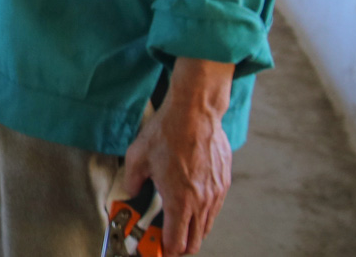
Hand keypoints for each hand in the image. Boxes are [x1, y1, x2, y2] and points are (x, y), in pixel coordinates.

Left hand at [118, 58, 233, 255]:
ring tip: (176, 221)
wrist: (195, 113)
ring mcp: (215, 194)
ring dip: (191, 230)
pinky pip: (214, 209)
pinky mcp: (223, 183)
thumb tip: (131, 192)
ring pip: (206, 227)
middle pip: (195, 242)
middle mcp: (201, 202)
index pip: (177, 242)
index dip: (164, 249)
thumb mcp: (137, 157)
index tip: (155, 247)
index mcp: (179, 201)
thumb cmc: (166, 133)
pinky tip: (190, 202)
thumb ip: (133, 181)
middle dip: (179, 246)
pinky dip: (203, 213)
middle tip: (165, 239)